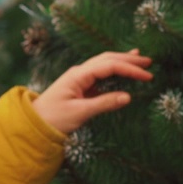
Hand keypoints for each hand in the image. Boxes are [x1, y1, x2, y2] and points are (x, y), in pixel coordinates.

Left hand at [32, 50, 152, 134]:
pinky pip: (100, 74)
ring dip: (122, 61)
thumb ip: (104, 103)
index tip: (148, 76)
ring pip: (104, 64)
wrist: (33, 124)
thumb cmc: (53, 119)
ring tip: (139, 59)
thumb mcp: (80, 113)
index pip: (109, 66)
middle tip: (149, 63)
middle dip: (128, 60)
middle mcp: (79, 72)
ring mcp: (79, 78)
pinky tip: (121, 71)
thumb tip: (128, 97)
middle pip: (107, 59)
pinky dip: (114, 70)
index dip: (130, 69)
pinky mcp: (79, 86)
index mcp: (78, 75)